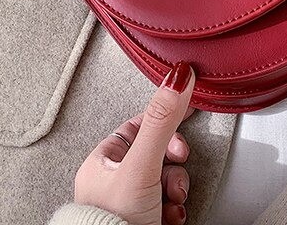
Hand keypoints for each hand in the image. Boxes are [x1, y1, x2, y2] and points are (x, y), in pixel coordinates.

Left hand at [74, 62, 195, 224]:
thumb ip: (161, 121)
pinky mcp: (142, 223)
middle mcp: (112, 183)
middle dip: (175, 163)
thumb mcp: (142, 165)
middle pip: (157, 155)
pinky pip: (166, 205)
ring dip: (177, 188)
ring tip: (173, 201)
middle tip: (177, 166)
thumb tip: (178, 77)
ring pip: (165, 181)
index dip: (164, 122)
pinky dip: (174, 209)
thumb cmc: (114, 224)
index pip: (139, 127)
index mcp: (102, 163)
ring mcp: (128, 205)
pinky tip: (172, 216)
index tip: (185, 118)